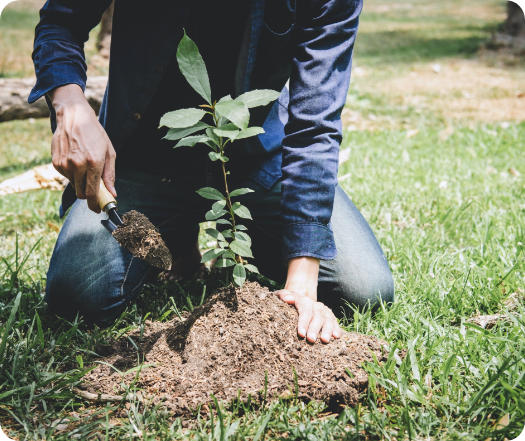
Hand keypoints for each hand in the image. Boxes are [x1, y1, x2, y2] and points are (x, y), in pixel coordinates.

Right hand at [49, 84, 116, 212]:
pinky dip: (72, 173)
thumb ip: (110, 175)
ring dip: (80, 181)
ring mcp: (64, 164)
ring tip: (85, 165)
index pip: (92, 192)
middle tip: (94, 187)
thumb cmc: (95, 134)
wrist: (74, 116)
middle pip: (81, 193)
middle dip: (88, 193)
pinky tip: (75, 160)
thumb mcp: (109, 152)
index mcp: (93, 163)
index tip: (97, 209)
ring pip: (74, 185)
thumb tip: (112, 193)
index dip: (94, 204)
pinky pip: (66, 177)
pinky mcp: (56, 162)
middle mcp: (77, 165)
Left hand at [275, 257, 342, 342]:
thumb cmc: (285, 302)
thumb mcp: (280, 296)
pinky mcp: (329, 317)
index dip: (303, 322)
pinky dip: (337, 328)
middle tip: (311, 340)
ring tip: (325, 340)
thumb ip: (282, 295)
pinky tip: (337, 337)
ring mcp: (323, 310)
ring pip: (327, 319)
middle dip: (314, 328)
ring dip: (327, 329)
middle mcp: (315, 305)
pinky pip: (334, 322)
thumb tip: (286, 299)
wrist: (299, 300)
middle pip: (317, 316)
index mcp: (303, 300)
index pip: (304, 310)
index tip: (301, 334)